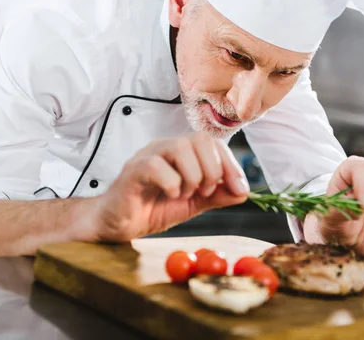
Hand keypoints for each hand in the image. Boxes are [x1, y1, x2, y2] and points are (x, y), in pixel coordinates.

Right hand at [73, 132, 249, 242]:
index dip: (231, 165)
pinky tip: (170, 196)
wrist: (120, 224)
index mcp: (182, 153)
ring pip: (180, 147)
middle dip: (212, 169)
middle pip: (200, 139)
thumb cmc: (153, 208)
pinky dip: (171, 183)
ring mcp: (148, 156)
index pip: (213, 143)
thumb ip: (217, 196)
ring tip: (185, 195)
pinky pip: (156, 165)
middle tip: (205, 192)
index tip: (239, 189)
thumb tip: (243, 192)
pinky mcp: (133, 171)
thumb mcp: (193, 204)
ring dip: (193, 176)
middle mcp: (165, 148)